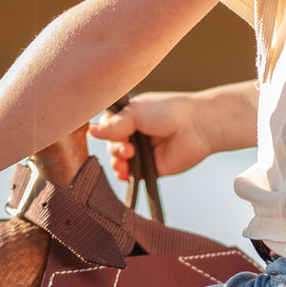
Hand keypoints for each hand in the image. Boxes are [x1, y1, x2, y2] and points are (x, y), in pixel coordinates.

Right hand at [88, 92, 214, 182]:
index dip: (105, 129)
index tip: (110, 129)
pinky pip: (129, 175)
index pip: (107, 124)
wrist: (195, 127)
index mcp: (132, 115)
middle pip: (110, 144)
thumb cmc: (169, 111)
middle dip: (114, 146)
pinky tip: (126, 170)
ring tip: (129, 156)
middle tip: (128, 146)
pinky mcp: (150, 167)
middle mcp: (135, 133)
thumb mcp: (136, 111)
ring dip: (117, 160)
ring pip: (116, 160)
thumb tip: (90, 131)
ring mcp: (142, 151)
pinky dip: (123, 174)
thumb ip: (113, 124)